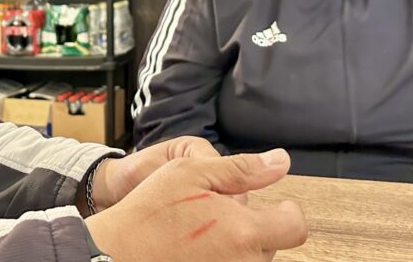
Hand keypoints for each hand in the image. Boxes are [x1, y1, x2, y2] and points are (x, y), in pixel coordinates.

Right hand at [85, 150, 306, 261]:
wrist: (118, 251)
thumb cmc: (151, 211)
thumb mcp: (193, 173)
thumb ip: (242, 168)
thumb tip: (281, 161)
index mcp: (244, 232)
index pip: (294, 227)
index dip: (288, 211)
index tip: (277, 204)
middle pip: (272, 243)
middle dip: (256, 224)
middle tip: (220, 209)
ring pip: (252, 258)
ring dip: (239, 242)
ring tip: (205, 229)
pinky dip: (223, 256)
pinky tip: (199, 248)